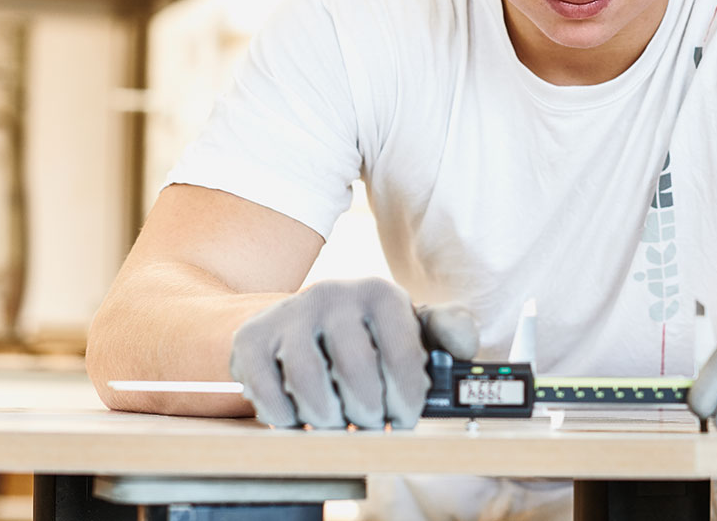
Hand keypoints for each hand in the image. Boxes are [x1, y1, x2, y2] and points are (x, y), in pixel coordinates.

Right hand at [229, 277, 477, 428]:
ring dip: (329, 419)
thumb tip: (465, 345)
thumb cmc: (368, 334)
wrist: (298, 321)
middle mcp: (334, 294)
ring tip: (339, 421)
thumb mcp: (411, 327)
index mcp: (381, 293)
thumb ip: (448, 332)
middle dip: (369, 413)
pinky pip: (268, 394)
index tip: (404, 417)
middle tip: (371, 423)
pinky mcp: (251, 339)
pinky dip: (288, 419)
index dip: (407, 399)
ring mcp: (289, 315)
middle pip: (357, 374)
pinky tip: (300, 416)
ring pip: (311, 386)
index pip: (402, 355)